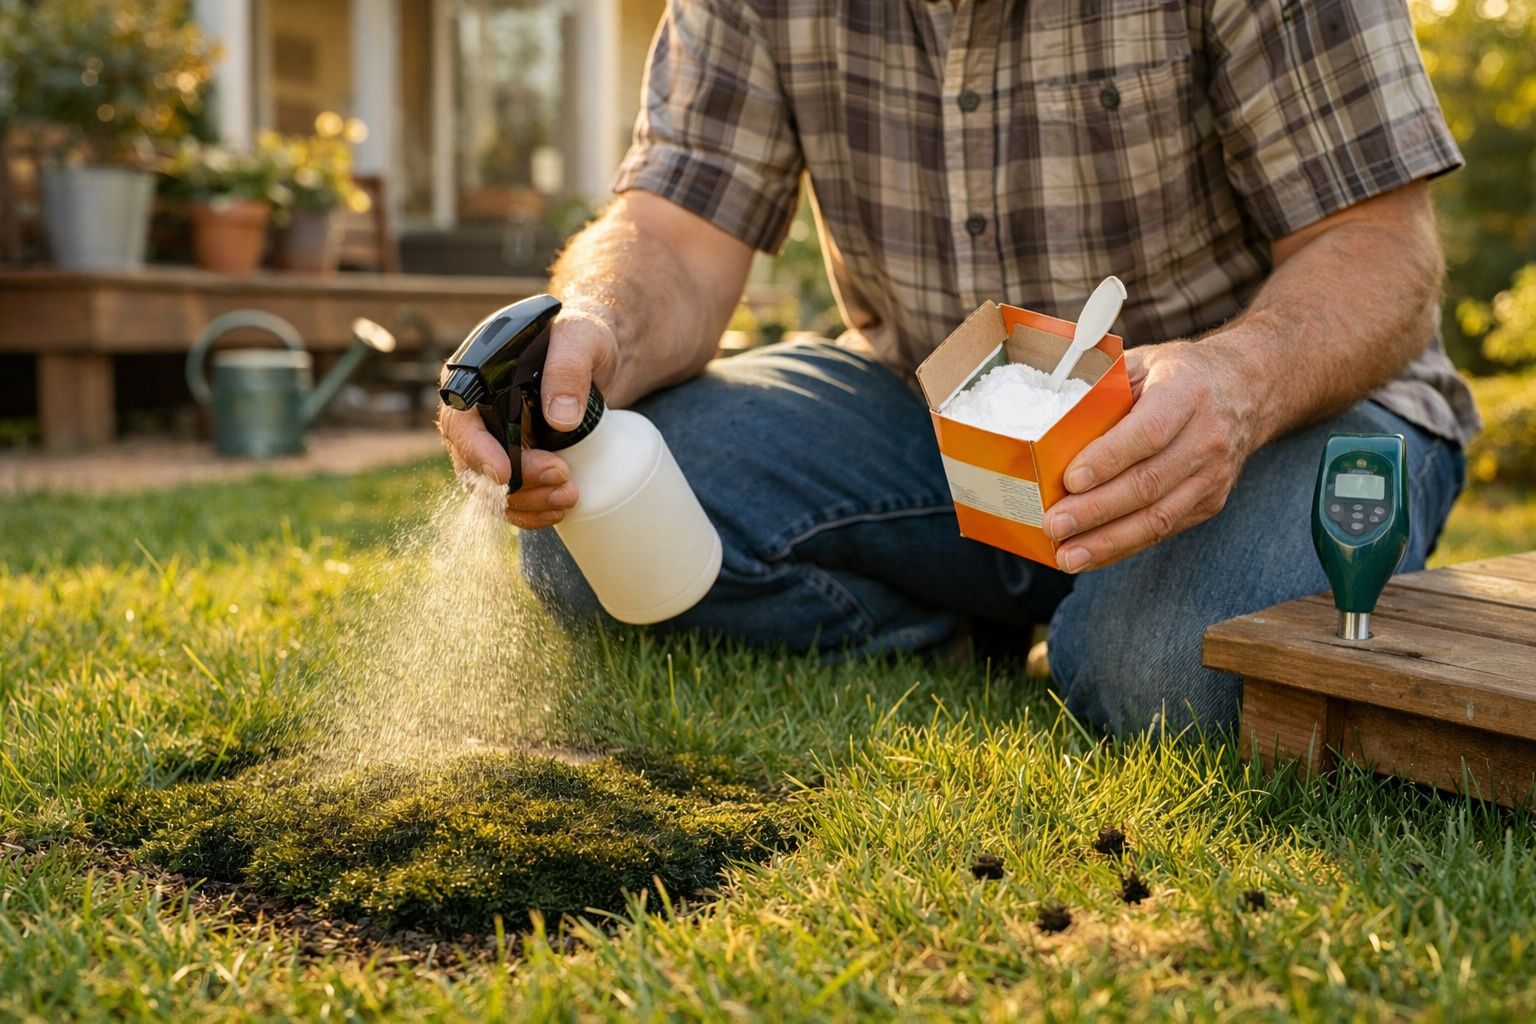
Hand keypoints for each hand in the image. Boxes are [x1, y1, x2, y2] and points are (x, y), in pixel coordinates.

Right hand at [436, 311, 620, 527]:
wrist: (597, 356)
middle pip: (473, 465)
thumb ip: (568, 368)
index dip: (475, 451)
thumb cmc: (582, 338)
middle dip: (515, 484)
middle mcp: (476, 415)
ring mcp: (494, 442)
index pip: (459, 421)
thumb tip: (560, 419)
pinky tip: (559, 508)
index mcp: (475, 378)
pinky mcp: (515, 461)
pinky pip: (510, 499)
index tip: (504, 473)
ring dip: (527, 503)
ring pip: (490, 491)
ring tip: (569, 495)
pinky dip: (531, 511)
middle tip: (563, 479)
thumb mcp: (580, 337)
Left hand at [1041, 338, 1264, 572]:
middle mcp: (1206, 436)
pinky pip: (1164, 530)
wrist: (1246, 390)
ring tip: (1067, 556)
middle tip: (1054, 525)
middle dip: (1096, 510)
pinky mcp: (1210, 501)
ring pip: (1158, 516)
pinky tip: (1091, 555)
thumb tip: (1047, 416)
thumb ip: (1103, 386)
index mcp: (1186, 391)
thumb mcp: (1144, 362)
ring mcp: (1213, 474)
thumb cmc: (1178, 375)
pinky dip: (1124, 546)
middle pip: (1149, 482)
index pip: (1148, 432)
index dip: (1108, 458)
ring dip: (1108, 541)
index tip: (1070, 480)